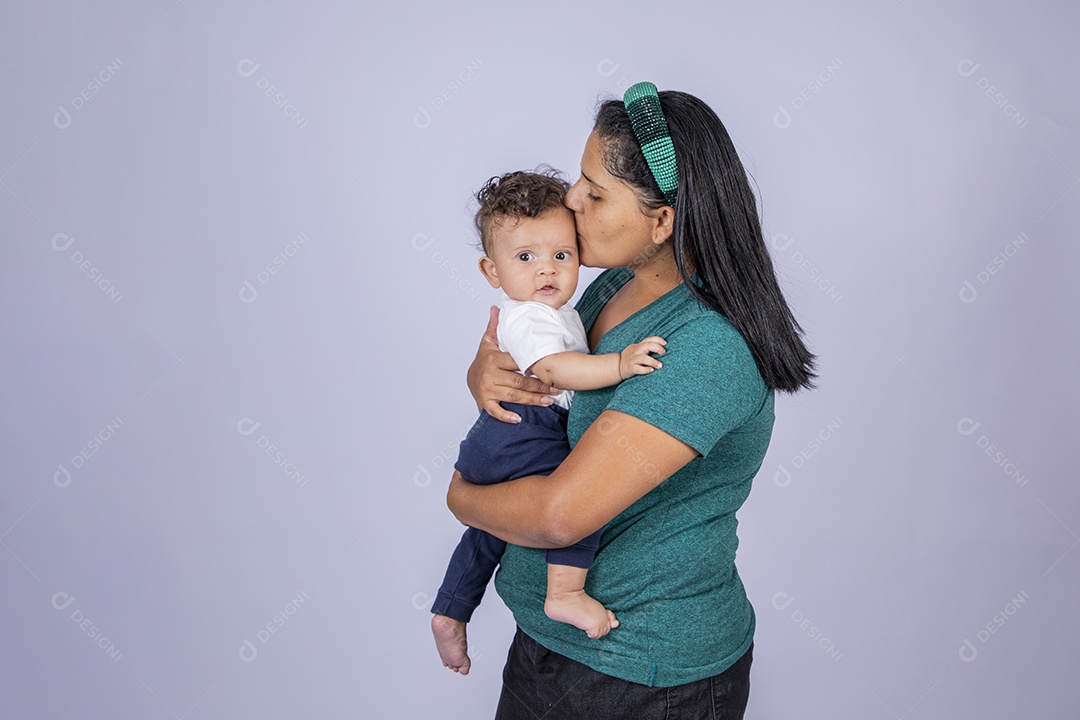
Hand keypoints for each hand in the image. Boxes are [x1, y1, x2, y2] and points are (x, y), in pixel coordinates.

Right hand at [467, 306, 560, 422]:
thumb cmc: (484, 359)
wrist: (470, 378)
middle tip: (557, 389)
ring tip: (549, 401)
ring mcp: (487, 389)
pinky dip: (506, 416)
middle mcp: (490, 374)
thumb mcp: (488, 342)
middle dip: (539, 387)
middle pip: (519, 381)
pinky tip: (518, 419)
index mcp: (494, 359)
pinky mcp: (485, 402)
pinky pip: (495, 411)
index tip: (551, 369)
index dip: (535, 367)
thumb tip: (497, 308)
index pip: (518, 363)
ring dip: (532, 400)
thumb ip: (495, 326)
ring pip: (513, 396)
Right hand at [618, 336, 665, 379]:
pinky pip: (638, 368)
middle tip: (663, 352)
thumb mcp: (637, 350)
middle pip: (646, 345)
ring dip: (653, 361)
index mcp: (638, 346)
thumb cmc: (632, 358)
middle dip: (657, 347)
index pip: (648, 339)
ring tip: (660, 365)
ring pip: (643, 358)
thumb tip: (663, 347)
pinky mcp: (631, 368)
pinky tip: (651, 370)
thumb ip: (646, 348)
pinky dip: (645, 369)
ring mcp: (633, 360)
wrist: (617, 367)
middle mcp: (636, 351)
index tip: (665, 343)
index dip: (657, 340)